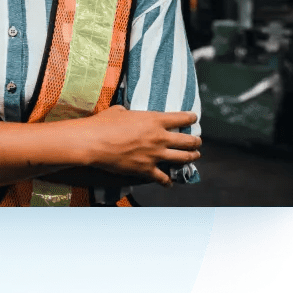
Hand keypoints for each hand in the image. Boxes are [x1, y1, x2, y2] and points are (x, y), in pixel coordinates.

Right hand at [77, 105, 200, 185]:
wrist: (94, 142)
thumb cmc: (103, 123)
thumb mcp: (118, 110)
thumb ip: (129, 112)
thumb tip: (127, 113)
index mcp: (155, 120)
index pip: (182, 118)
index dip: (191, 118)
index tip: (194, 118)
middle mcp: (160, 137)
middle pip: (188, 141)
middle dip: (196, 141)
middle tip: (197, 142)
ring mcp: (155, 155)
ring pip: (182, 158)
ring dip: (191, 158)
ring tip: (194, 157)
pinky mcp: (146, 169)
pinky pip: (163, 178)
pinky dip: (167, 181)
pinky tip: (169, 182)